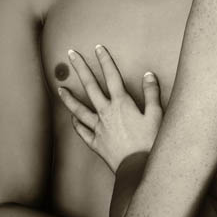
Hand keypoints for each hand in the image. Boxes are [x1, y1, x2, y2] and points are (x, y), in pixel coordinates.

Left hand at [58, 46, 162, 171]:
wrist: (138, 168)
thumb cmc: (149, 142)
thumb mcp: (156, 115)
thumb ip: (151, 93)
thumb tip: (148, 75)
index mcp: (122, 104)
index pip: (112, 77)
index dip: (105, 61)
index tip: (98, 48)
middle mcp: (106, 113)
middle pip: (90, 86)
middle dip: (81, 68)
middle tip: (70, 54)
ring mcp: (98, 128)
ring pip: (79, 110)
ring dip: (69, 98)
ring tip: (60, 88)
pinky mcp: (96, 142)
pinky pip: (82, 131)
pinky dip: (76, 124)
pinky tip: (71, 118)